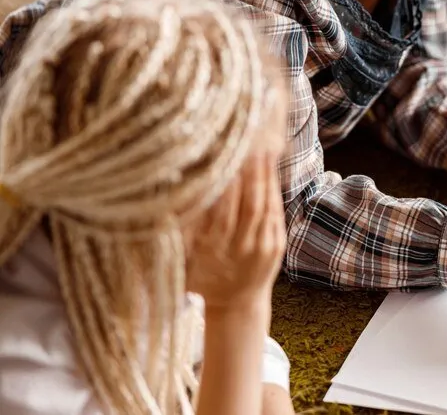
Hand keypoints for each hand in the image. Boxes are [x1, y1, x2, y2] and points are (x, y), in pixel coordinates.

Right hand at [186, 153, 285, 312]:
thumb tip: (164, 204)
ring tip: (261, 149)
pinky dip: (273, 189)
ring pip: (265, 205)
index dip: (225, 187)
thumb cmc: (201, 279)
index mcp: (215, 251)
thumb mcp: (183, 262)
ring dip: (264, 177)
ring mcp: (263, 246)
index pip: (222, 213)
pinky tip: (270, 168)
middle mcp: (242, 248)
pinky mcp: (277, 244)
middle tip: (247, 147)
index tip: (223, 162)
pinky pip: (276, 212)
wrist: (236, 305)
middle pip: (249, 205)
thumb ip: (178, 234)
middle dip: (249, 175)